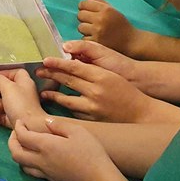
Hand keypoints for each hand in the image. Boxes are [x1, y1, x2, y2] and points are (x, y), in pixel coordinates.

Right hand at [0, 68, 47, 130]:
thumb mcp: (7, 87)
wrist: (29, 127)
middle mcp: (24, 93)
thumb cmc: (20, 104)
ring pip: (5, 102)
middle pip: (8, 88)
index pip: (16, 72)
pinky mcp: (17, 119)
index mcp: (25, 82)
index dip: (4, 73)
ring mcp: (21, 107)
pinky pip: (4, 115)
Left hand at [8, 116, 123, 180]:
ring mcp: (45, 173)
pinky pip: (31, 172)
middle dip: (12, 141)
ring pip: (21, 165)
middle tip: (17, 133)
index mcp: (46, 146)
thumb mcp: (78, 131)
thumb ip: (59, 125)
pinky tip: (36, 158)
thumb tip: (45, 122)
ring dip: (18, 153)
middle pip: (15, 153)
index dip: (18, 128)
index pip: (22, 136)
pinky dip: (27, 163)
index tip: (20, 122)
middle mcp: (41, 160)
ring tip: (24, 145)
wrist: (99, 180)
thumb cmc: (91, 153)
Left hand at [36, 42, 151, 122]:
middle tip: (38, 71)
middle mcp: (95, 92)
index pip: (74, 67)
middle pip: (68, 81)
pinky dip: (65, 107)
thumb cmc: (126, 90)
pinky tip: (58, 105)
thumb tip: (72, 60)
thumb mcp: (111, 74)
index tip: (45, 60)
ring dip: (53, 95)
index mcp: (101, 76)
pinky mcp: (92, 120)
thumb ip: (92, 67)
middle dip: (51, 75)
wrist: (140, 113)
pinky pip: (73, 112)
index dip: (58, 63)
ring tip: (43, 92)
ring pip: (66, 100)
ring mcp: (93, 108)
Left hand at [77, 0, 139, 51]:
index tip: (86, 11)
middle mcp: (101, 19)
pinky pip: (83, 38)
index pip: (84, 4)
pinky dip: (88, 38)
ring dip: (85, 29)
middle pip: (80, 15)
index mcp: (105, 9)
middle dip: (84, 17)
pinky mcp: (96, 42)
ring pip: (80, 27)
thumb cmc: (121, 25)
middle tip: (91, 21)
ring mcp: (98, 31)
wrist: (130, 42)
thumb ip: (100, 2)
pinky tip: (96, 38)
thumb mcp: (113, 10)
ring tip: (94, 30)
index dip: (83, 7)